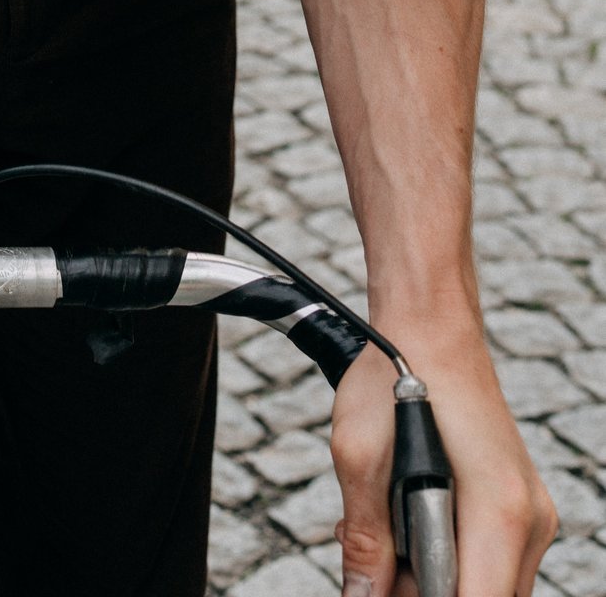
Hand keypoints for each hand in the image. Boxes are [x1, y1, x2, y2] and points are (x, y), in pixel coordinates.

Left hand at [329, 324, 554, 595]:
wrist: (429, 322)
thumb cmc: (397, 373)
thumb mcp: (361, 457)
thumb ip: (367, 541)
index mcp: (499, 512)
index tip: (384, 589)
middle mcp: (528, 521)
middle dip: (418, 592)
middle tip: (371, 558)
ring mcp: (530, 515)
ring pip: (482, 585)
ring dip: (428, 576)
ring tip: (378, 530)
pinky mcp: (518, 507)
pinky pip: (486, 559)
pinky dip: (445, 555)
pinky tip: (402, 521)